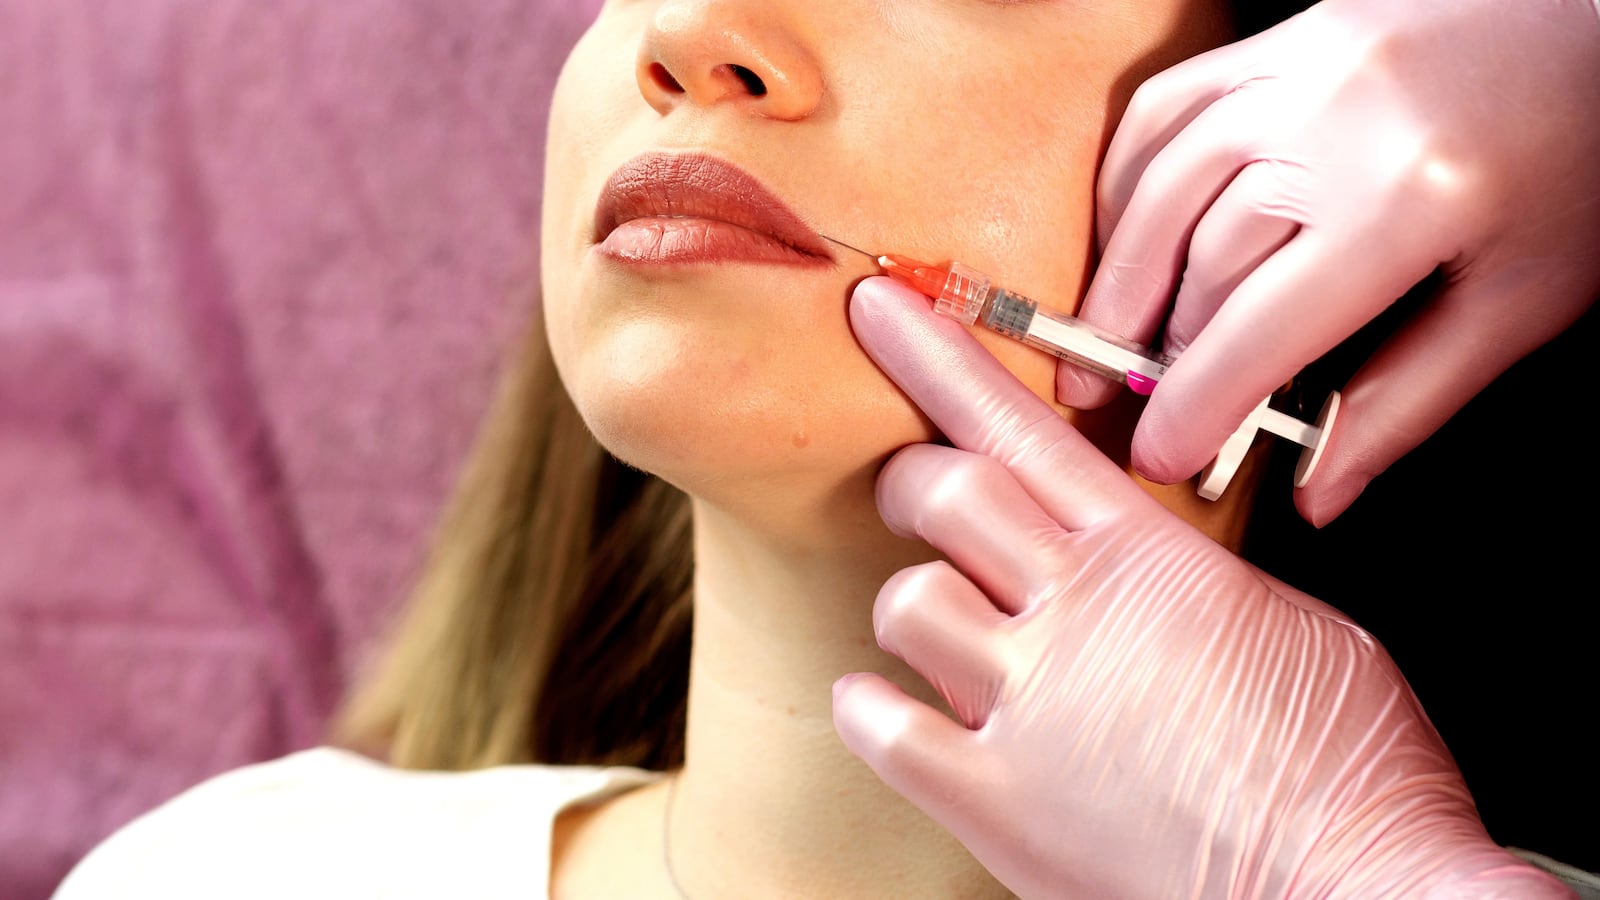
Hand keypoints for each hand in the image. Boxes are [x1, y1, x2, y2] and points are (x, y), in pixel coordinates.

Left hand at [834, 276, 1569, 898]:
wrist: (1358, 892)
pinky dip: (869, 706)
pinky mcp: (994, 800)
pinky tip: (884, 704)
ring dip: (911, 601)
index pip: (1018, 427)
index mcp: (1149, 557)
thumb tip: (1144, 575)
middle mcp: (1073, 613)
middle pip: (941, 492)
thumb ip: (1192, 581)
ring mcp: (1027, 704)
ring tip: (936, 624)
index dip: (937, 359)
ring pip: (903, 599)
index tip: (881, 310)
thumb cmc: (1353, 767)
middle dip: (913, 479)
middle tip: (916, 492)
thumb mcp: (1294, 626)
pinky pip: (880, 725)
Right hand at [1057, 0, 1599, 525]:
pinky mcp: (1280, 36)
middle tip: (1128, 407)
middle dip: (1156, 352)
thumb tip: (1318, 492)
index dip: (1195, 406)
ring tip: (1105, 337)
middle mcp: (1333, 122)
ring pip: (1160, 188)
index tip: (1157, 455)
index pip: (1257, 331)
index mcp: (1405, 200)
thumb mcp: (1519, 302)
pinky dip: (1129, 183)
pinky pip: (1165, 108)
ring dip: (1122, 275)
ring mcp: (1296, 65)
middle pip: (1199, 263)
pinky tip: (1130, 236)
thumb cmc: (1581, 164)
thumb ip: (1406, 401)